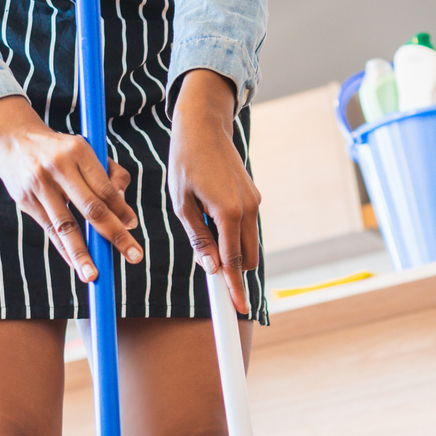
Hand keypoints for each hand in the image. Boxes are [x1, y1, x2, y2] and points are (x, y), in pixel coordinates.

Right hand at [0, 94, 140, 284]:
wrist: (12, 139)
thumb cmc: (60, 149)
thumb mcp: (85, 149)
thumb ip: (109, 175)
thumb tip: (125, 214)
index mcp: (78, 151)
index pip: (105, 187)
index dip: (121, 209)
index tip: (132, 226)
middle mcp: (58, 167)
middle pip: (92, 208)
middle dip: (114, 234)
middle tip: (134, 256)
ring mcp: (39, 185)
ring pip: (65, 225)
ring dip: (82, 253)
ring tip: (94, 275)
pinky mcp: (25, 201)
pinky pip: (49, 230)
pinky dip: (64, 249)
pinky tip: (76, 265)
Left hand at [168, 69, 259, 315]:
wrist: (204, 126)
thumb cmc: (186, 161)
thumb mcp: (181, 202)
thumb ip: (198, 237)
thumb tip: (210, 267)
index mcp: (228, 212)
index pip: (232, 261)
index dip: (234, 288)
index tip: (238, 309)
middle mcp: (248, 209)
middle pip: (247, 258)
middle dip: (233, 270)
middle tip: (211, 272)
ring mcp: (254, 202)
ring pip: (248, 243)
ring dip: (231, 249)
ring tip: (201, 228)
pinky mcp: (254, 196)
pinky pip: (246, 227)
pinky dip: (233, 233)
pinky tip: (210, 217)